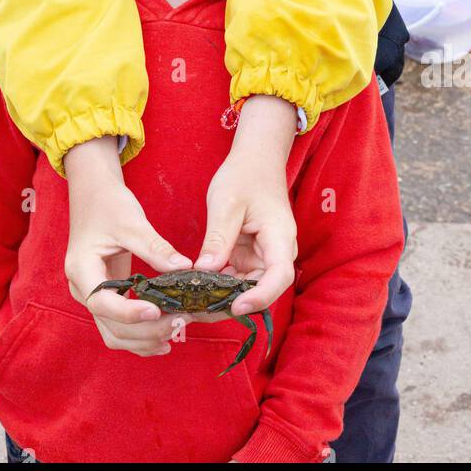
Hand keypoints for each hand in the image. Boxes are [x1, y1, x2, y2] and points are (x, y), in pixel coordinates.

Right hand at [64, 135, 192, 356]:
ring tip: (177, 330)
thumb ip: (155, 247)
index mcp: (82, 268)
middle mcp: (82, 289)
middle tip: (181, 321)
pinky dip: (140, 337)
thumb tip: (185, 268)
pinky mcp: (106, 297)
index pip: (101, 302)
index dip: (129, 312)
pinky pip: (119, 327)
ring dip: (144, 339)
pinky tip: (165, 338)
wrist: (94, 195)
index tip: (158, 311)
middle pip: (110, 326)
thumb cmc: (109, 204)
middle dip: (146, 331)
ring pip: (115, 334)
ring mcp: (92, 296)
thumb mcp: (132, 221)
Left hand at [194, 96, 297, 316]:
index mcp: (279, 237)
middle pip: (263, 288)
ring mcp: (264, 255)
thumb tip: (205, 272)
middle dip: (233, 303)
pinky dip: (219, 284)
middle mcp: (277, 252)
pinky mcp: (250, 255)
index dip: (259, 297)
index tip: (235, 307)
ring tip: (191, 303)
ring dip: (223, 297)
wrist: (255, 160)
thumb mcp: (226, 204)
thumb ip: (218, 239)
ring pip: (248, 286)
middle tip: (198, 311)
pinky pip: (238, 276)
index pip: (279, 277)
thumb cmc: (244, 175)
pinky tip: (196, 288)